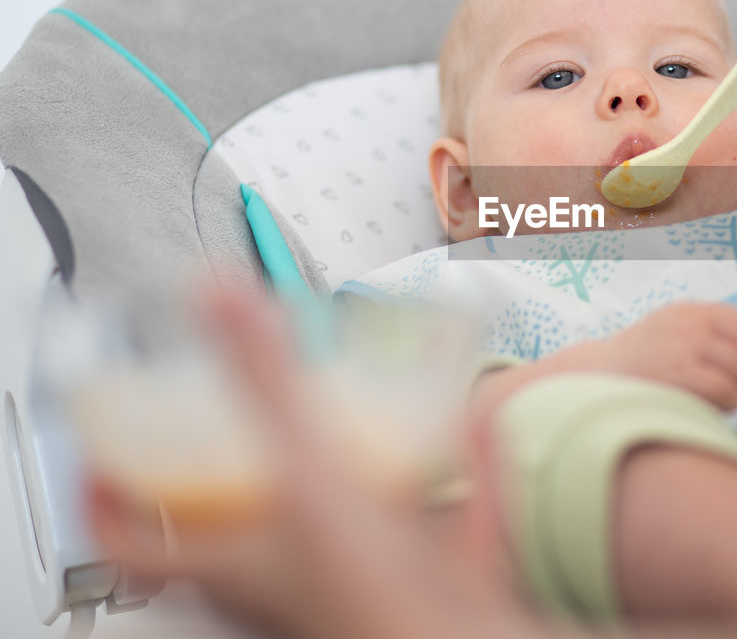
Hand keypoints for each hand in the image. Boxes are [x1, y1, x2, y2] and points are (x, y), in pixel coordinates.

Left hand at [88, 288, 536, 638]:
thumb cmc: (378, 604)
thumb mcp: (307, 472)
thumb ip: (264, 382)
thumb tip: (216, 296)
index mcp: (240, 565)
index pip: (135, 543)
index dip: (107, 498)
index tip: (103, 450)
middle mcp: (291, 579)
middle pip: (232, 528)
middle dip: (228, 467)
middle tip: (229, 413)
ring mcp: (364, 579)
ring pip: (334, 521)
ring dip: (336, 467)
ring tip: (342, 412)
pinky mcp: (432, 576)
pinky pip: (436, 513)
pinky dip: (452, 464)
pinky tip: (469, 419)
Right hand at [584, 302, 736, 409]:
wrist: (587, 383)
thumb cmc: (638, 373)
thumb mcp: (672, 339)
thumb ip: (712, 342)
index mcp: (694, 312)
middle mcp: (692, 322)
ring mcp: (686, 345)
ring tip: (723, 408)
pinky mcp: (681, 372)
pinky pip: (728, 390)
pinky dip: (729, 406)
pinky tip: (711, 413)